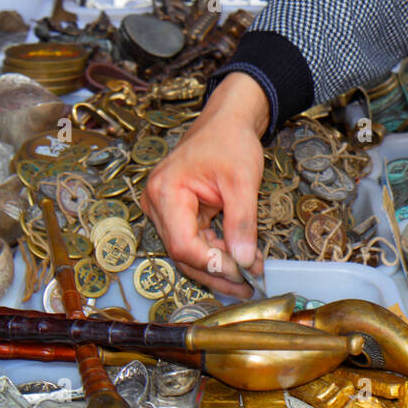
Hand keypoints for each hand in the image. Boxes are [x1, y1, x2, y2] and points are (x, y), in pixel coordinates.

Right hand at [141, 73, 268, 297]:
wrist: (226, 122)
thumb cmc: (230, 142)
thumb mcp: (243, 181)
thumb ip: (242, 222)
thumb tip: (246, 262)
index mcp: (166, 192)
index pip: (182, 244)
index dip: (212, 264)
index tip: (242, 273)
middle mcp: (157, 203)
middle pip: (183, 253)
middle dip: (217, 271)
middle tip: (248, 285)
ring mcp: (163, 209)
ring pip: (188, 251)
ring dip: (218, 265)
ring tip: (250, 275)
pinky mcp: (176, 212)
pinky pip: (194, 240)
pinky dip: (216, 251)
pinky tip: (240, 259)